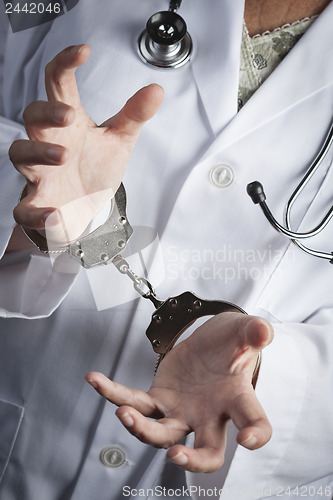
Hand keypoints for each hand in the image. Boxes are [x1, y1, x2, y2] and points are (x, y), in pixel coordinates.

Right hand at [9, 44, 162, 243]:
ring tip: (62, 155)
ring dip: (36, 152)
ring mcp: (40, 174)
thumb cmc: (95, 169)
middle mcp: (50, 144)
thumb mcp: (119, 140)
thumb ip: (134, 115)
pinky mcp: (38, 205)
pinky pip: (24, 208)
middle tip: (68, 116)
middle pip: (33, 116)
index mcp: (69, 124)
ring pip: (20, 154)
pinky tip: (53, 214)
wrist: (88, 209)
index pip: (58, 85)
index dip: (65, 64)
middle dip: (46, 112)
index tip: (83, 51)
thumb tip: (155, 90)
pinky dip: (36, 213)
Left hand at [85, 312, 273, 472]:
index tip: (248, 440)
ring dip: (141, 428)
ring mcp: (182, 411)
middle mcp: (210, 415)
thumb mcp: (244, 331)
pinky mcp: (159, 400)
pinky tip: (95, 379)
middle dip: (191, 460)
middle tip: (175, 456)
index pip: (254, 422)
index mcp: (237, 399)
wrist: (210, 341)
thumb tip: (263, 333)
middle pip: (206, 451)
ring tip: (123, 413)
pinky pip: (134, 402)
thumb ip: (254, 332)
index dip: (256, 435)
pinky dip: (113, 393)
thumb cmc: (231, 342)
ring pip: (162, 433)